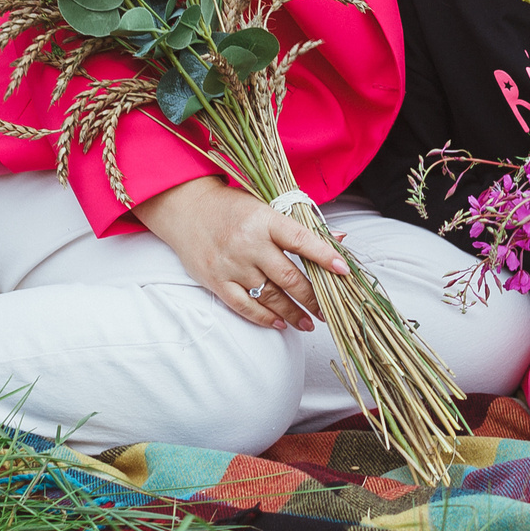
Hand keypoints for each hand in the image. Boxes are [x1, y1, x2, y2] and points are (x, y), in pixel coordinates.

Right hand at [134, 177, 344, 331]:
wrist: (186, 208)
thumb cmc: (233, 207)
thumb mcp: (267, 207)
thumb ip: (301, 226)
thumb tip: (341, 238)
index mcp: (265, 219)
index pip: (301, 240)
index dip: (324, 256)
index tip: (343, 271)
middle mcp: (249, 243)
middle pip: (288, 276)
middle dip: (312, 297)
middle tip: (328, 310)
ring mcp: (231, 264)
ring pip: (270, 295)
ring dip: (293, 313)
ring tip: (309, 323)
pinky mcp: (216, 280)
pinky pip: (243, 305)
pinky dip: (264, 317)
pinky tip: (280, 323)